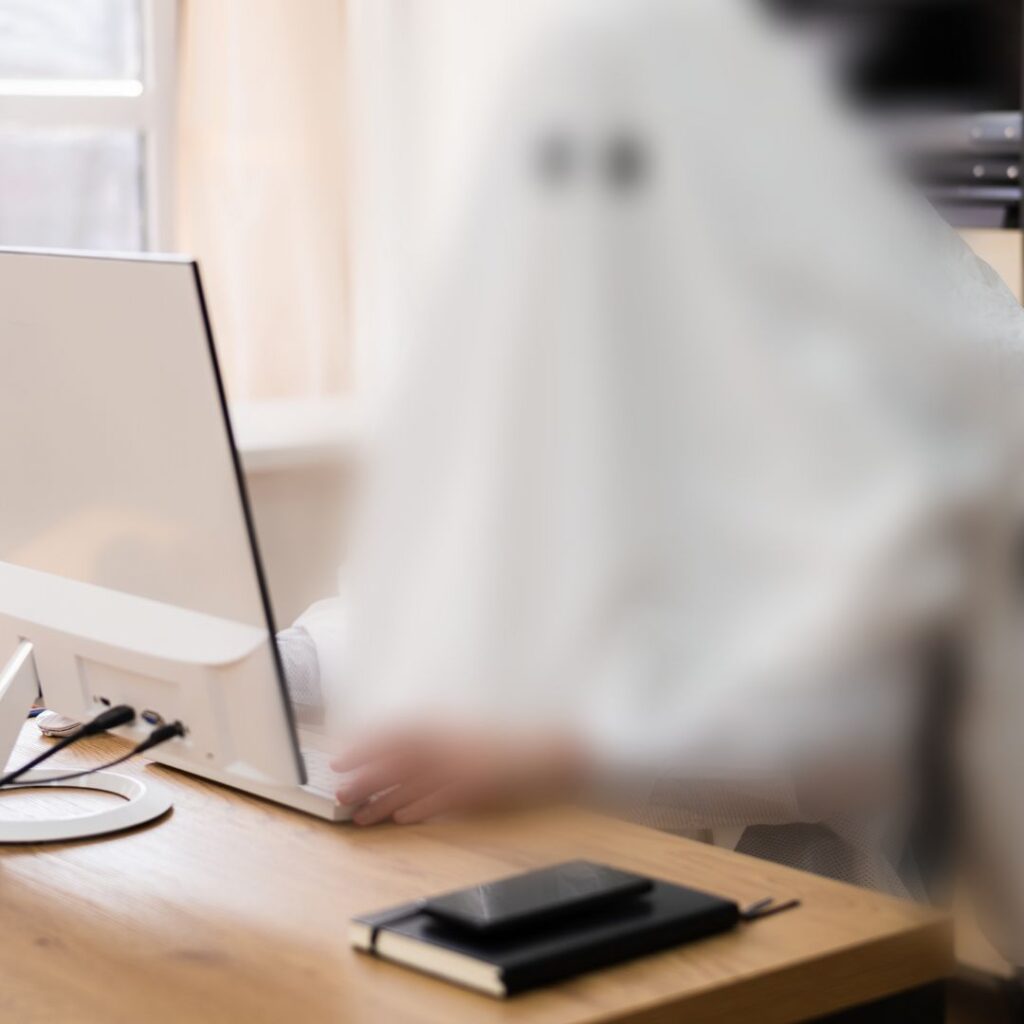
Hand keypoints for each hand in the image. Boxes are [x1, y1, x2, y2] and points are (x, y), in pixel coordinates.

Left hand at [331, 726, 586, 825]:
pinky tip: (399, 820)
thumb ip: (437, 739)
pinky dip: (417, 810)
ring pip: (410, 785)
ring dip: (381, 801)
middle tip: (339, 793)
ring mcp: (461, 766)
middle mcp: (449, 742)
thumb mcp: (467, 732)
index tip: (341, 757)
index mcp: (446, 724)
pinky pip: (439, 801)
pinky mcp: (476, 789)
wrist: (550, 752)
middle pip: (394, 761)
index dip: (365, 745)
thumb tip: (402, 753)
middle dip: (364, 777)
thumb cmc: (508, 743)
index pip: (394, 732)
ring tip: (358, 816)